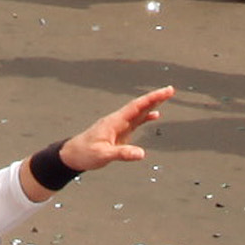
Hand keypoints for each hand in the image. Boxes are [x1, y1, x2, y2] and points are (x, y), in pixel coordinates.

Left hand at [57, 87, 175, 171]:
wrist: (72, 155)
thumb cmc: (85, 153)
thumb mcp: (103, 155)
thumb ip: (122, 154)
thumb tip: (142, 153)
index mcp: (114, 121)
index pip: (136, 107)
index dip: (151, 99)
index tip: (164, 92)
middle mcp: (118, 120)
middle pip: (140, 106)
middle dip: (155, 98)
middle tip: (171, 90)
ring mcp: (119, 125)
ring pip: (138, 112)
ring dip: (152, 105)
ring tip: (166, 97)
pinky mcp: (119, 132)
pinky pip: (135, 122)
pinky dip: (146, 117)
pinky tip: (155, 116)